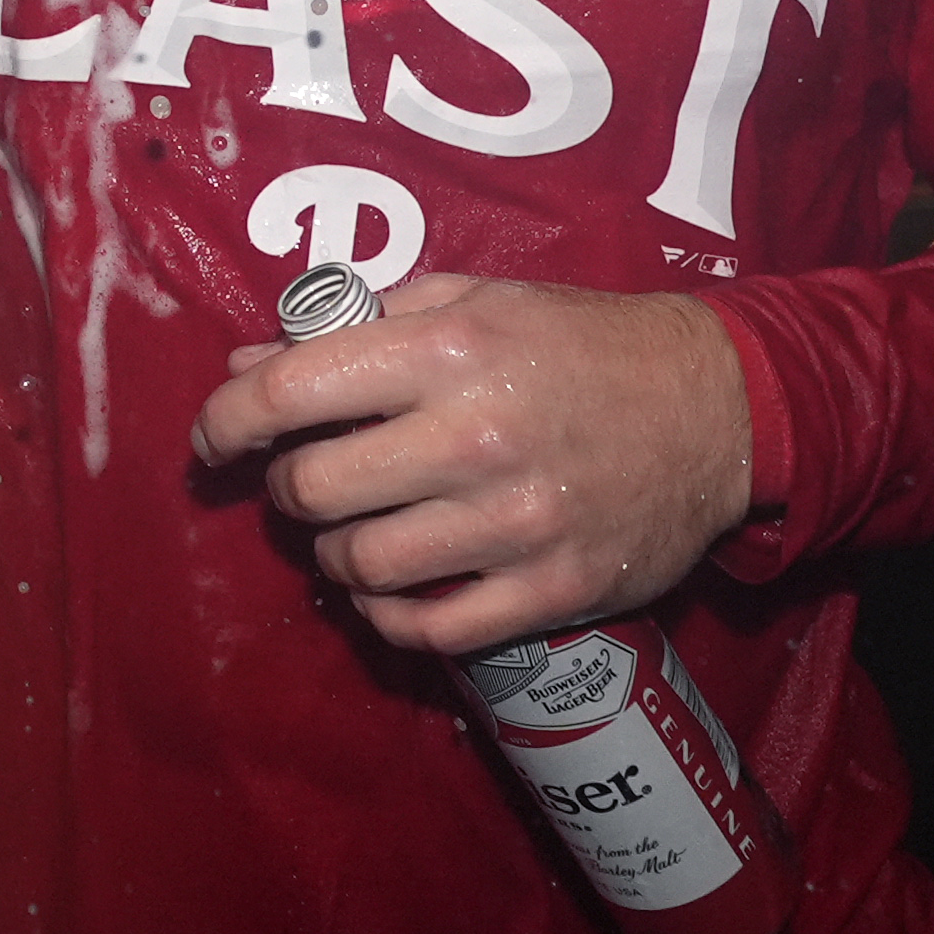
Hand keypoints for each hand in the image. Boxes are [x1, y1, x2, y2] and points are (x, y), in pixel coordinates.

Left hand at [184, 274, 754, 655]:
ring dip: (337, 555)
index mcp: (445, 354)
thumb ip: (358, 329)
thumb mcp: (473, 302)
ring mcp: (513, 524)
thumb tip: (249, 365)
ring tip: (357, 531)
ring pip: (362, 567)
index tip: (215, 438)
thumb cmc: (581, 343)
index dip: (226, 420)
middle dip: (290, 489)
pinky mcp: (550, 591)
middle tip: (310, 481)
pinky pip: (429, 630)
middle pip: (313, 491)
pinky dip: (390, 617)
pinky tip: (395, 589)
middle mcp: (472, 438)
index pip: (287, 393)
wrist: (717, 406)